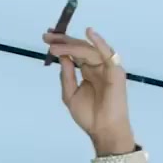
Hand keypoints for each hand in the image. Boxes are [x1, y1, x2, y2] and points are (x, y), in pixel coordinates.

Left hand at [44, 27, 135, 155]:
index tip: (47, 37)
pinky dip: (99, 43)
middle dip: (63, 41)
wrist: (103, 130)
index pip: (74, 53)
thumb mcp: (70, 94)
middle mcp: (97, 66)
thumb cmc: (89, 116)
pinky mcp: (115, 71)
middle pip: (80, 48)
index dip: (62, 44)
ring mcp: (107, 67)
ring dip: (72, 45)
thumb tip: (62, 57)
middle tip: (47, 35)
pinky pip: (107, 54)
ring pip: (88, 50)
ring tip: (55, 44)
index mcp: (88, 71)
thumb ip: (67, 75)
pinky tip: (89, 33)